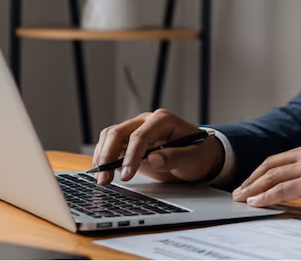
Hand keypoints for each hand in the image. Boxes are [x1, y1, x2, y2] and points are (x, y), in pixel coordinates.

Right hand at [92, 109, 224, 185]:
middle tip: (105, 180)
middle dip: (108, 156)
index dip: (131, 156)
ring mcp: (137, 128)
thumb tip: (153, 159)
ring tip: (102, 179)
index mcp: (164, 120)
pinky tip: (104, 172)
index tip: (127, 176)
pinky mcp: (131, 140)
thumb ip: (175, 157)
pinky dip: (104, 156)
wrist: (198, 154)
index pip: (140, 136)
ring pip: (111, 136)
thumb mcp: (194, 158)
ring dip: (102, 156)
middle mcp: (147, 120)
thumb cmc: (198, 153)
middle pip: (119, 132)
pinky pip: (111, 144)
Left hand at [231, 140, 300, 217]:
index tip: (254, 180)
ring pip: (273, 176)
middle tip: (241, 189)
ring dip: (254, 188)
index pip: (282, 157)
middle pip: (273, 164)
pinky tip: (256, 203)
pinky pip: (281, 190)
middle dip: (254, 178)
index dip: (265, 170)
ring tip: (243, 197)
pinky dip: (266, 197)